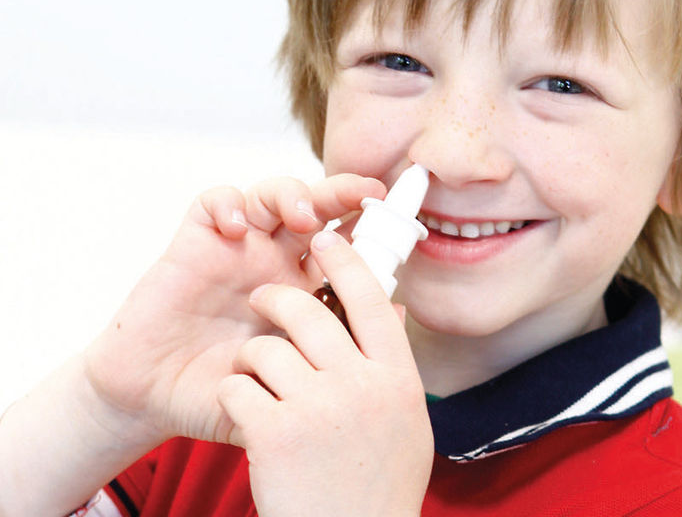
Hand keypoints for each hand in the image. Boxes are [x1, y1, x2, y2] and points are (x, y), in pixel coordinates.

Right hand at [80, 174, 384, 447]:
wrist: (154, 398)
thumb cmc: (222, 390)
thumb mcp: (288, 382)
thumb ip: (338, 349)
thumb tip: (401, 313)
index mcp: (304, 292)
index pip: (343, 246)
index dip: (367, 227)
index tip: (395, 217)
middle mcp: (274, 263)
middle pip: (314, 209)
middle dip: (339, 193)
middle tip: (362, 195)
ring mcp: (236, 250)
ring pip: (270, 197)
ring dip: (290, 194)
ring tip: (301, 216)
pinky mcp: (195, 245)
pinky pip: (213, 204)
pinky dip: (227, 203)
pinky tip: (235, 227)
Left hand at [218, 230, 433, 516]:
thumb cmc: (376, 485)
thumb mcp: (405, 422)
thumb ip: (393, 366)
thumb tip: (392, 311)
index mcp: (397, 378)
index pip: (370, 297)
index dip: (345, 259)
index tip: (325, 238)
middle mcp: (362, 385)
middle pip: (308, 311)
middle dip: (276, 300)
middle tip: (263, 300)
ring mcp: (319, 408)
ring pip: (265, 349)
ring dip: (251, 361)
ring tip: (256, 384)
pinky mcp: (275, 434)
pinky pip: (237, 388)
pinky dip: (233, 398)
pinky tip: (247, 419)